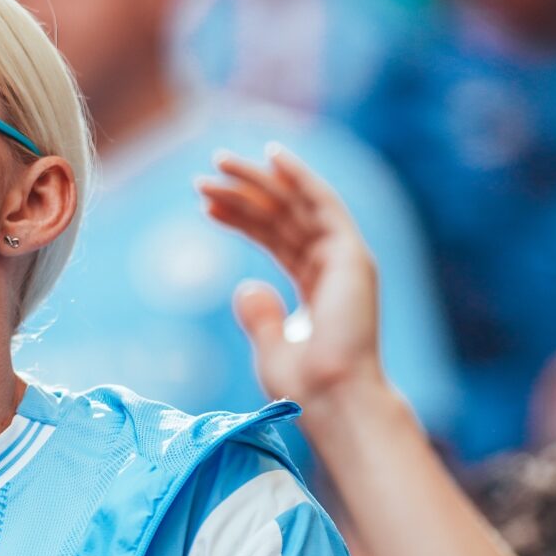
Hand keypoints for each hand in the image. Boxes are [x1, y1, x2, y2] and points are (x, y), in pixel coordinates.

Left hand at [200, 146, 387, 413]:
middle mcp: (334, 269)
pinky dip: (300, 177)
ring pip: (297, 205)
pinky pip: (322, 204)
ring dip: (260, 179)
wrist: (335, 398)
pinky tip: (272, 157)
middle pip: (283, 217)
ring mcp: (345, 260)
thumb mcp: (271, 347)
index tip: (206, 205)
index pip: (277, 240)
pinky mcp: (350, 254)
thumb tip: (246, 288)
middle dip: (244, 193)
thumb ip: (260, 316)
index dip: (242, 218)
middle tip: (205, 175)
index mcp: (318, 290)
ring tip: (219, 161)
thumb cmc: (306, 387)